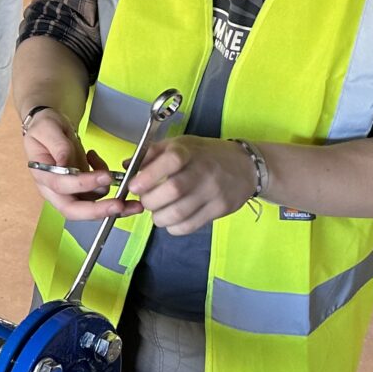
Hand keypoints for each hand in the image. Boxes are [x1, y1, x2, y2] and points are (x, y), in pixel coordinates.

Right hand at [21, 109, 134, 222]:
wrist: (49, 128)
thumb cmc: (45, 127)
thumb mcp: (47, 128)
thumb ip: (58, 145)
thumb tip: (65, 162)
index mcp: (42, 175)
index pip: (61, 185)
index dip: (83, 184)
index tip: (104, 177)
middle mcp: (53, 190)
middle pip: (72, 210)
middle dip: (98, 211)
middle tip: (121, 205)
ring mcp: (68, 191)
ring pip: (89, 207)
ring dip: (110, 203)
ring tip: (125, 184)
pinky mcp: (81, 190)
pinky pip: (97, 196)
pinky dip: (108, 186)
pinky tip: (107, 169)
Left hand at [124, 136, 256, 234]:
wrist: (245, 166)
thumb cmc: (205, 154)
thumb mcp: (181, 145)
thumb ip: (153, 154)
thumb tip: (127, 167)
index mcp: (190, 151)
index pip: (170, 161)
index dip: (148, 176)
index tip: (135, 186)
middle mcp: (204, 171)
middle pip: (172, 191)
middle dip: (150, 201)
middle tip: (146, 201)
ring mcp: (214, 192)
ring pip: (179, 213)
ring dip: (159, 217)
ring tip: (157, 212)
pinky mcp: (220, 210)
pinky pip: (190, 226)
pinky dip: (174, 227)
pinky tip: (172, 220)